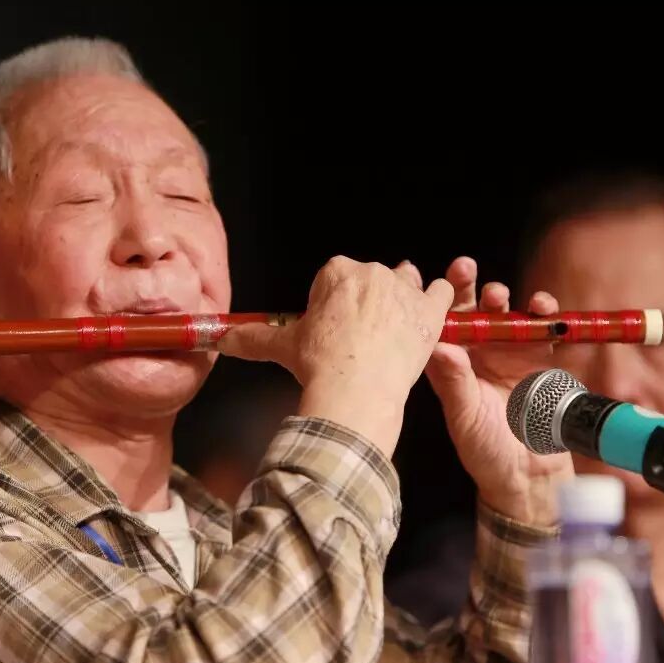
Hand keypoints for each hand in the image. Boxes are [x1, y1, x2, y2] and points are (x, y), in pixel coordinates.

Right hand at [219, 256, 453, 456]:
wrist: (355, 390)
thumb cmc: (318, 365)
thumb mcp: (282, 347)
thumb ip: (253, 338)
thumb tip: (221, 339)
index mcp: (337, 272)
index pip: (336, 277)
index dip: (334, 302)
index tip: (333, 327)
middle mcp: (372, 272)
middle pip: (372, 278)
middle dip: (369, 301)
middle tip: (361, 336)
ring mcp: (404, 290)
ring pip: (408, 280)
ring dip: (404, 296)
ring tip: (395, 324)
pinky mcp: (430, 311)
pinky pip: (442, 292)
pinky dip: (439, 300)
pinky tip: (433, 315)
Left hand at [424, 257, 572, 524]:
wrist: (526, 474)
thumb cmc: (485, 449)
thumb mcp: (464, 416)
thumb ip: (455, 382)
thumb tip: (439, 346)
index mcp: (451, 364)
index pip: (439, 324)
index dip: (432, 301)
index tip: (425, 279)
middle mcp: (478, 353)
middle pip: (471, 310)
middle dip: (467, 287)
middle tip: (464, 269)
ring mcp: (510, 353)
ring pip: (505, 314)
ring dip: (502, 299)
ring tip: (498, 295)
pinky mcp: (542, 358)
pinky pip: (544, 329)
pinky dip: (544, 314)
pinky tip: (541, 306)